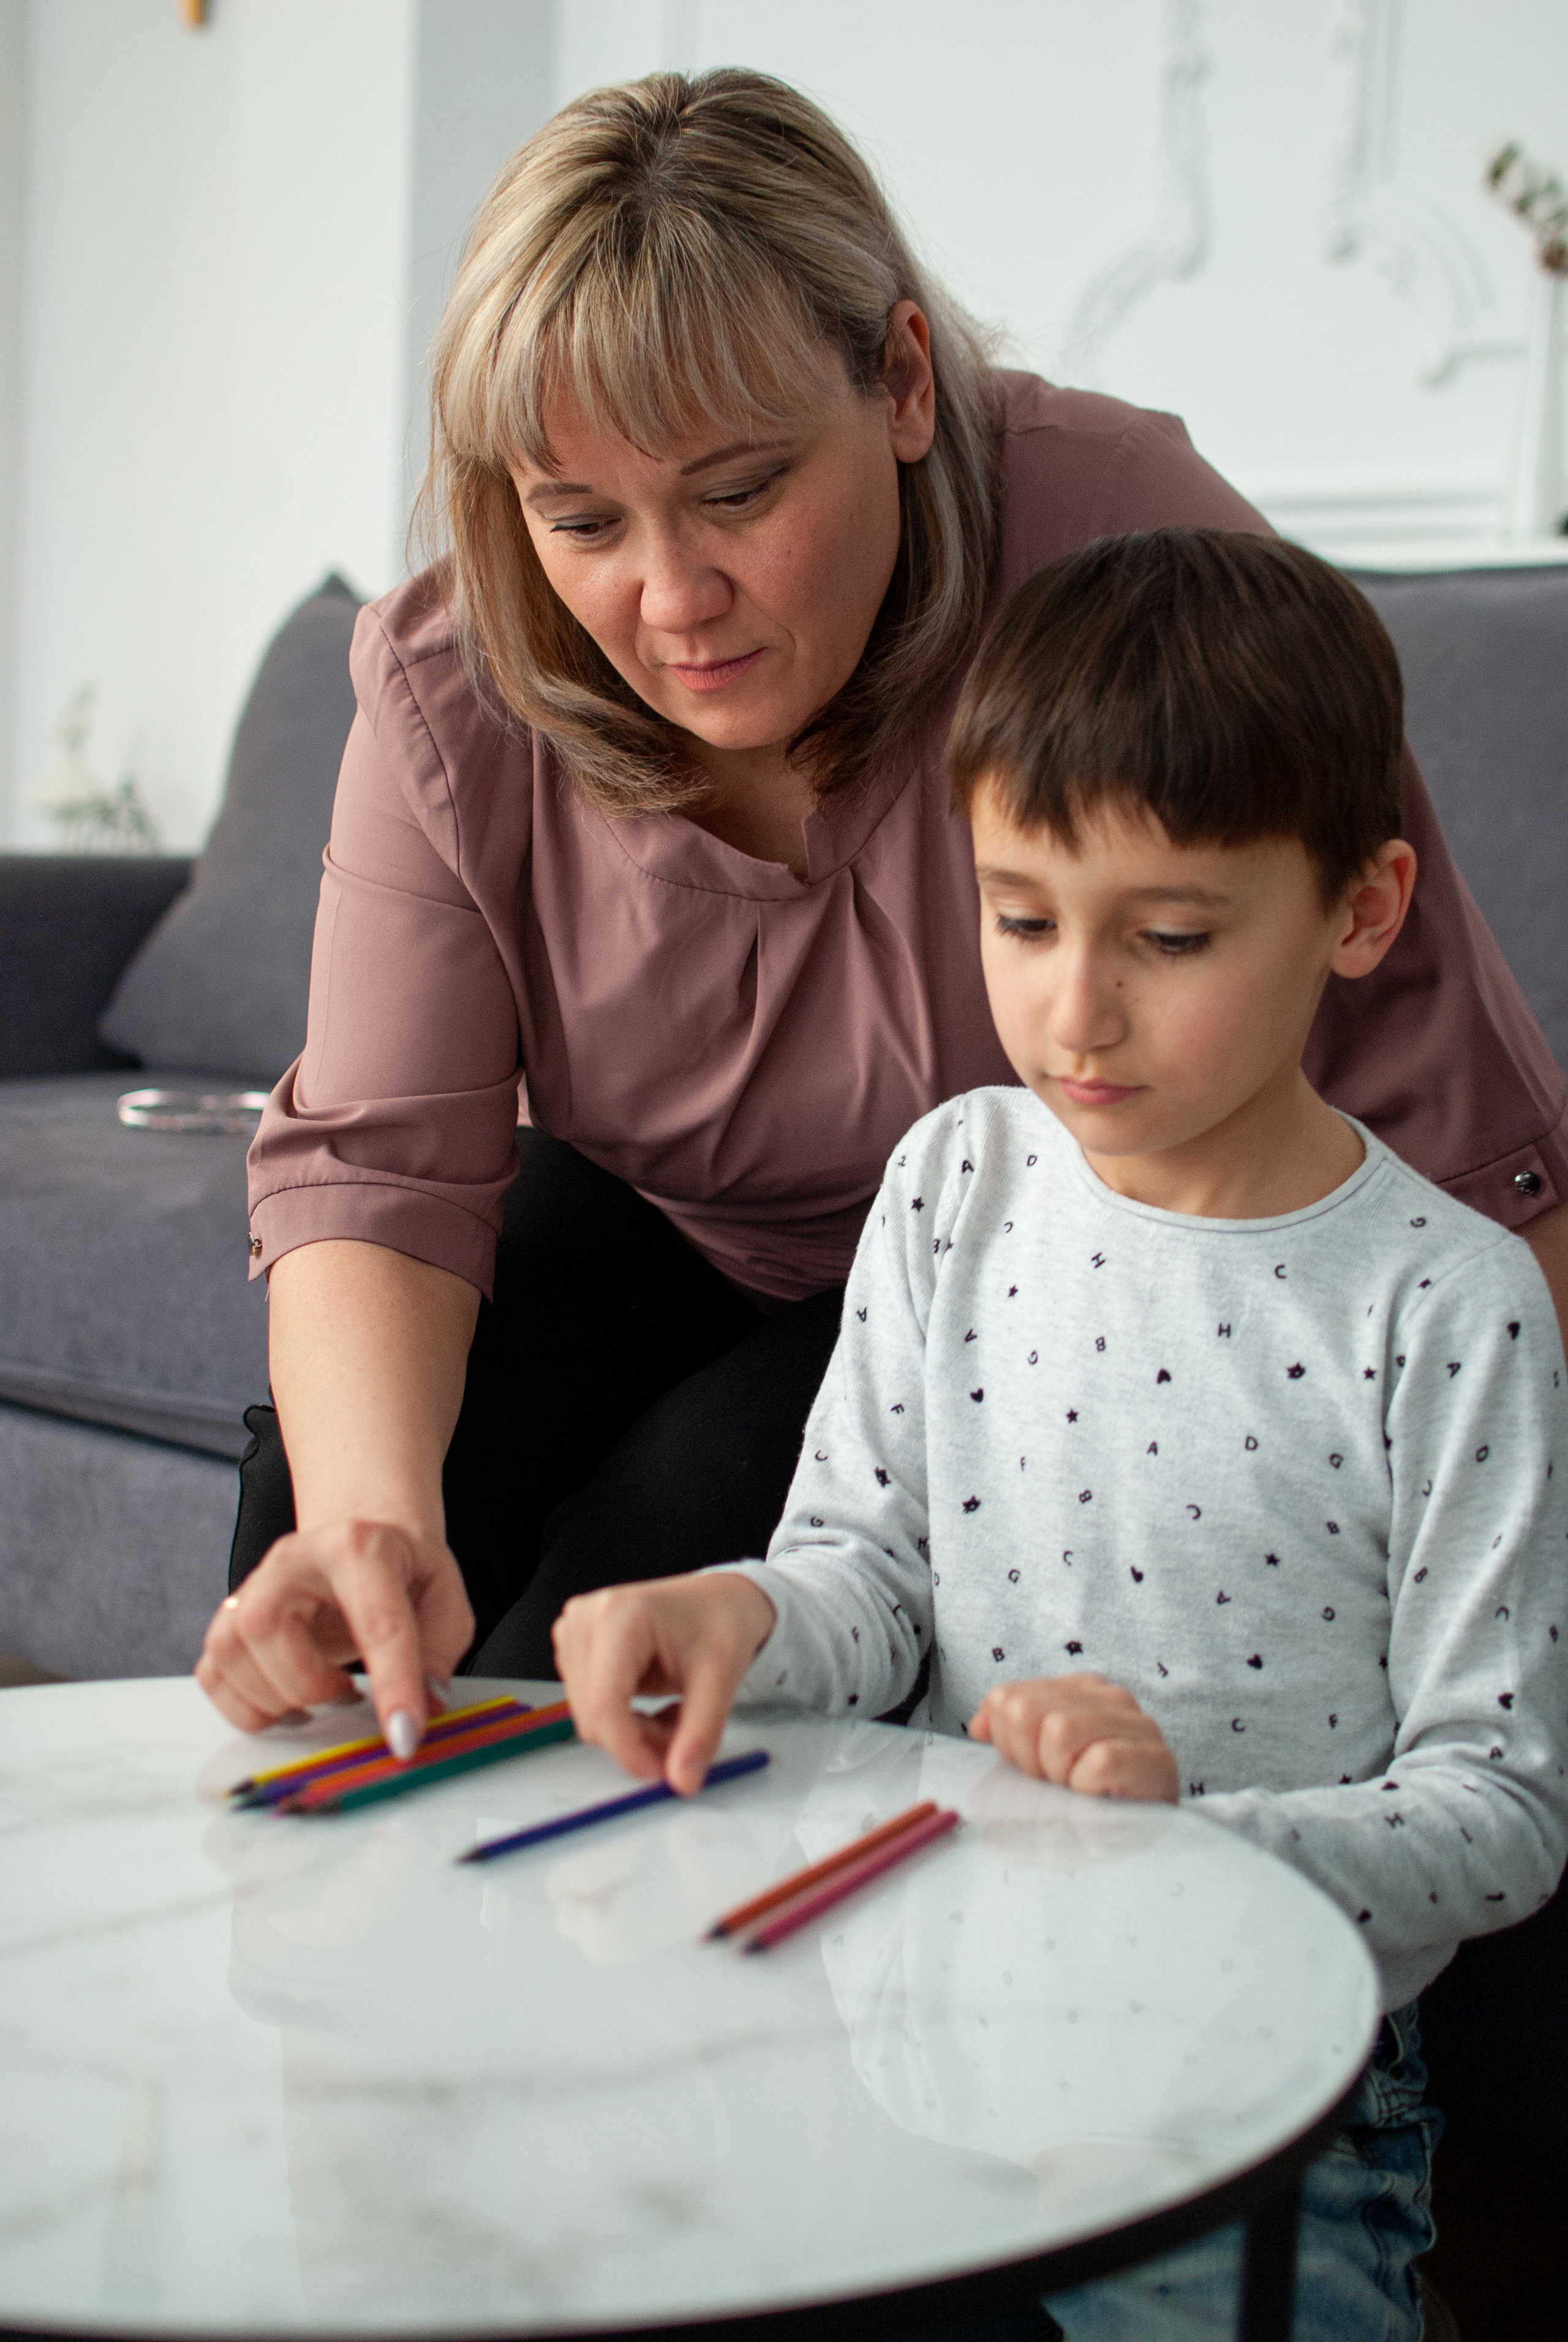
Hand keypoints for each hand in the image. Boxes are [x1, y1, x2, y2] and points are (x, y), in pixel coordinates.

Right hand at [195, 1520, 474, 1756]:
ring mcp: (253, 1586)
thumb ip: (439, 1650)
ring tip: (323, 1696)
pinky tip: (287, 1705)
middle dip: (310, 1685)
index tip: (405, 1738)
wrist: (360, 1535)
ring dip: (276, 1698)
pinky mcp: (230, 1618)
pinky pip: (213, 1674)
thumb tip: (426, 1706)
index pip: (375, 1621)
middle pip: (267, 1627)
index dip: (393, 1685)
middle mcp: (292, 1559)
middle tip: (350, 1695)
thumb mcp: (442, 1597)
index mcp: (358, 1546)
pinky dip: (245, 1708)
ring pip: (230, 1652)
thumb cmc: (400, 1569)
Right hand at [553, 1572, 776, 1795]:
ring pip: (592, 1720)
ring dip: (636, 1734)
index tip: (663, 1773)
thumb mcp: (721, 1676)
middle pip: (595, 1717)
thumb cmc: (720, 1620)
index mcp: (618, 1615)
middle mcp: (586, 1621)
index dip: (630, 1750)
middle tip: (685, 1736)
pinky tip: (657, 1706)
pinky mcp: (576, 1651)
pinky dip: (627, 1722)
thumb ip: (701, 1732)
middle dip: (641, 1742)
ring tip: (677, 1714)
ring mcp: (575, 1635)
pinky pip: (593, 1711)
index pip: (604, 1704)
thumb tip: (682, 1780)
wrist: (719, 1601)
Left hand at [968, 1672, 1177, 1802]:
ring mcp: (1136, 1725)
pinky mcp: (1154, 1759)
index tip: (1032, 1765)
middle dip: (1029, 1757)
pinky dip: (1088, 1787)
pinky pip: (1099, 1763)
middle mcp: (1109, 1697)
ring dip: (1059, 1772)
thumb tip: (978, 1725)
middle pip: (1026, 1711)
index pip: (1007, 1697)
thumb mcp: (1042, 1759)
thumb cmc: (1092, 1795)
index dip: (1007, 1741)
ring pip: (1060, 1731)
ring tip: (1077, 1787)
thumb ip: (1009, 1733)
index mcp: (1079, 1689)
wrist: (1150, 1831)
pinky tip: (1100, 1795)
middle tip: (1055, 1780)